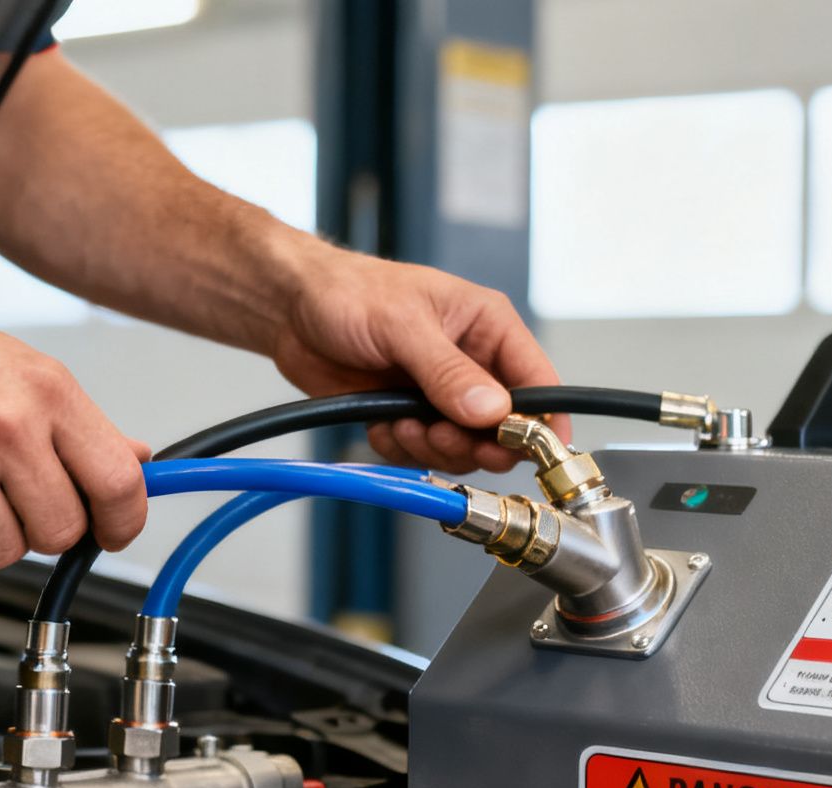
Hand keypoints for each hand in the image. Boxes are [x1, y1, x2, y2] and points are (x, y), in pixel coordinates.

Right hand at [0, 288, 148, 569]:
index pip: (118, 483)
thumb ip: (78, 421)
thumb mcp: (12, 366)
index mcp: (44, 390)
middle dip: (39, 527)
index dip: (122, 521)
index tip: (111, 531)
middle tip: (9, 499)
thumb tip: (138, 459)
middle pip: (61, 531)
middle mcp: (4, 427)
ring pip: (2, 553)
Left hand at [270, 247, 566, 473]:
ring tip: (402, 422)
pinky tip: (382, 422)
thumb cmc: (347, 292)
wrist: (290, 309)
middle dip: (472, 442)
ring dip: (432, 446)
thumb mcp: (403, 325)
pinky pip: (423, 452)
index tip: (528, 449)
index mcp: (487, 327)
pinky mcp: (410, 414)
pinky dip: (401, 447)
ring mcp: (440, 393)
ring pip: (463, 447)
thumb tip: (492, 411)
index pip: (538, 381)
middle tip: (441, 434)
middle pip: (503, 428)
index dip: (541, 422)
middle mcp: (471, 363)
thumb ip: (449, 371)